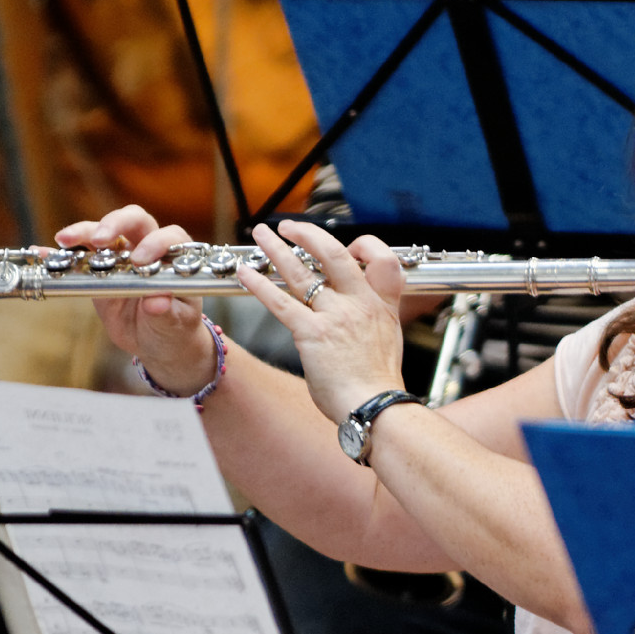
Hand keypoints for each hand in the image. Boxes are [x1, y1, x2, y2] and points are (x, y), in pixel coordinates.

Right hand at [55, 205, 213, 394]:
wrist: (155, 341)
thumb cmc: (174, 327)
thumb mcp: (175, 324)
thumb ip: (167, 312)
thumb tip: (157, 303)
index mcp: (174, 258)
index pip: (169, 236)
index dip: (156, 243)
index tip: (140, 261)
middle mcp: (147, 248)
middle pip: (132, 220)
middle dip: (115, 223)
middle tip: (102, 239)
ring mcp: (120, 256)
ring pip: (101, 233)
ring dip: (82, 232)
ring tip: (64, 240)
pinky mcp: (97, 268)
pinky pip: (77, 255)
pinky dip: (58, 254)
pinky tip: (41, 252)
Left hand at [237, 220, 407, 423]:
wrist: (376, 407)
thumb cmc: (378, 384)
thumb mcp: (389, 343)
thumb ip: (372, 322)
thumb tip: (353, 320)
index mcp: (381, 306)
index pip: (383, 260)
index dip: (365, 248)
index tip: (349, 248)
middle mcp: (359, 304)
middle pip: (334, 254)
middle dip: (308, 235)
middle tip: (289, 226)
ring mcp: (335, 316)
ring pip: (302, 272)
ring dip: (277, 250)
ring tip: (260, 234)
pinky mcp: (312, 333)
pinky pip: (281, 302)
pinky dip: (260, 285)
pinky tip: (245, 274)